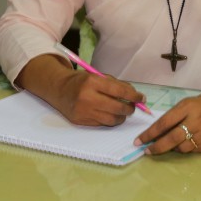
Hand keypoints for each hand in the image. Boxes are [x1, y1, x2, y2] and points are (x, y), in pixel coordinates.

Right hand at [16, 54, 144, 126]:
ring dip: (122, 117)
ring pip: (112, 119)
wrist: (58, 89)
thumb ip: (116, 84)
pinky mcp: (80, 121)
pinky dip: (110, 120)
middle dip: (130, 108)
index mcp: (92, 82)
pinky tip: (111, 114)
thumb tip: (136, 96)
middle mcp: (87, 97)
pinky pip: (102, 124)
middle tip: (133, 106)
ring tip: (122, 111)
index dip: (134, 96)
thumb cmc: (82, 81)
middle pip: (118, 108)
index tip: (142, 98)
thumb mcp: (97, 76)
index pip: (120, 91)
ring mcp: (83, 111)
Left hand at [133, 83, 200, 154]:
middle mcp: (196, 121)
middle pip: (171, 139)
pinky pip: (194, 150)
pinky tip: (186, 144)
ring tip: (169, 145)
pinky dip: (187, 148)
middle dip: (156, 147)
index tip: (139, 140)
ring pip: (182, 148)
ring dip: (172, 148)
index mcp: (189, 107)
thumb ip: (178, 114)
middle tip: (147, 151)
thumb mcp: (193, 101)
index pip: (164, 123)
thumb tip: (161, 130)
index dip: (150, 134)